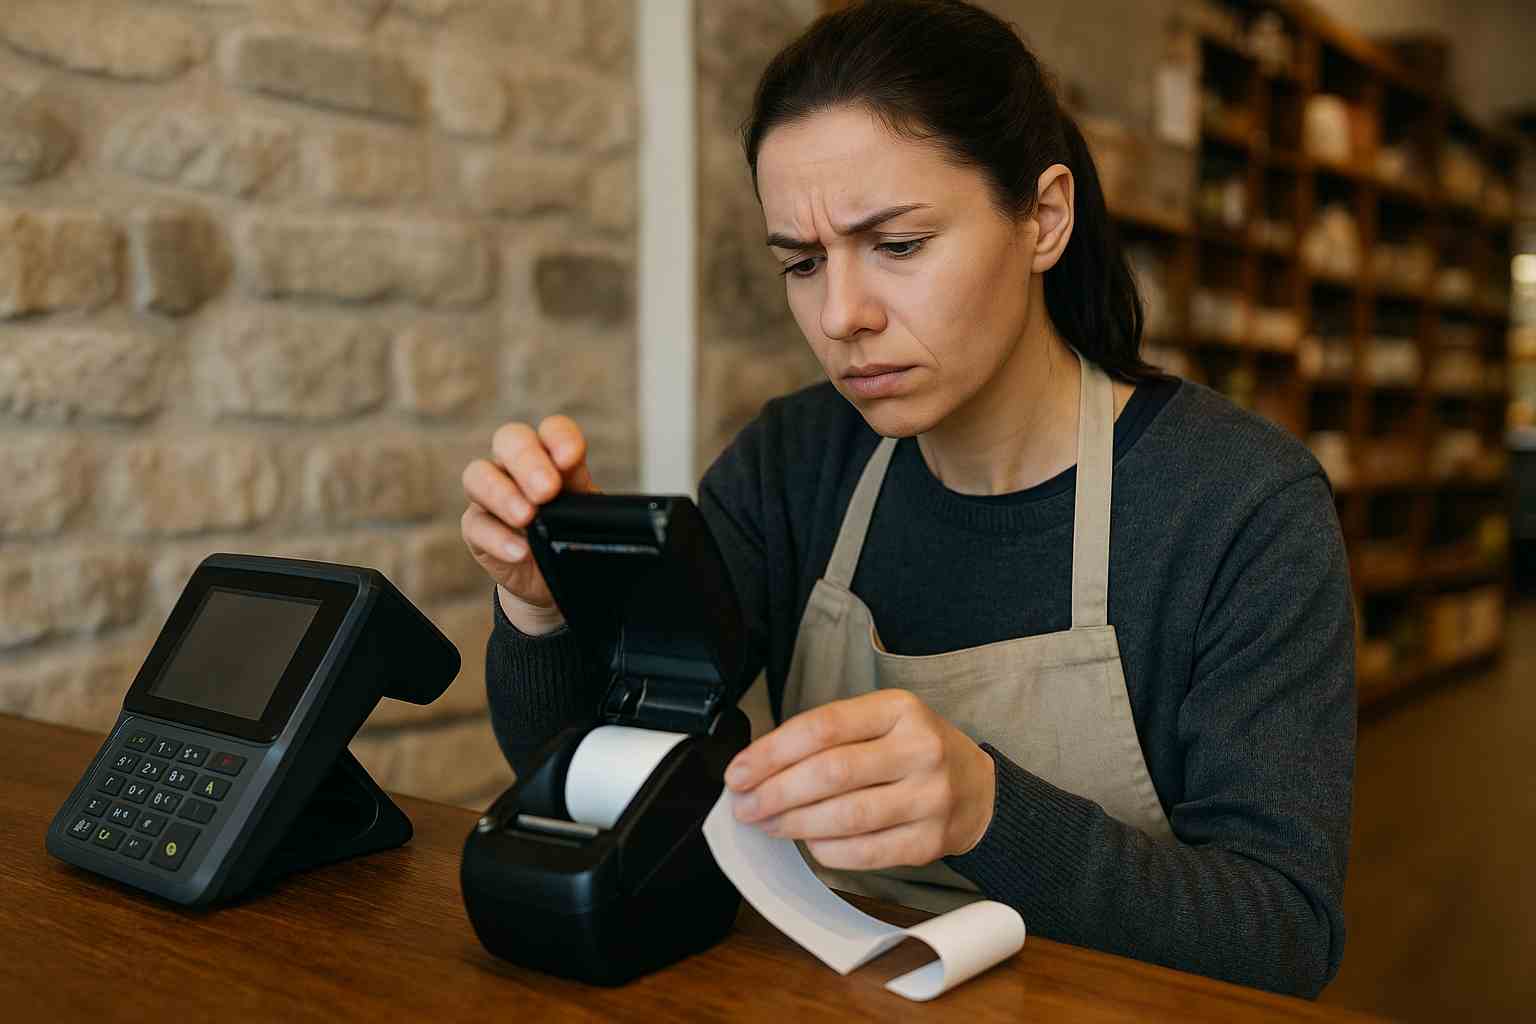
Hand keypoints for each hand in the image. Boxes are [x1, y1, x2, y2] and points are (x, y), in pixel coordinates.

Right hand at [460, 414, 599, 632]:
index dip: (560, 437)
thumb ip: (595, 509)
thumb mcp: (590, 520)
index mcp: (553, 458)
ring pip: (478, 474)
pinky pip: (475, 525)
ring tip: (527, 517)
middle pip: (510, 439)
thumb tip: (614, 515)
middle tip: (547, 490)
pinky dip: (497, 538)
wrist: (552, 581)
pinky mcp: (476, 527)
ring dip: (502, 493)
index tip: (571, 458)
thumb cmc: (572, 537)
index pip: (553, 430)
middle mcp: (517, 467)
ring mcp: (492, 495)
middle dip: (528, 461)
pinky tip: (520, 551)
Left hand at [724, 689, 996, 869]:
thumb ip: (829, 736)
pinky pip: (864, 852)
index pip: (823, 727)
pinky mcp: (930, 841)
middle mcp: (919, 749)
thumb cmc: (914, 751)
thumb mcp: (883, 721)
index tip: (739, 771)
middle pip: (830, 773)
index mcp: (900, 709)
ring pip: (845, 816)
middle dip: (775, 792)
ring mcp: (929, 797)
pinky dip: (826, 849)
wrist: (980, 790)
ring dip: (794, 823)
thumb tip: (760, 768)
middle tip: (744, 804)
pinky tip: (807, 842)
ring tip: (767, 823)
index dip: (772, 752)